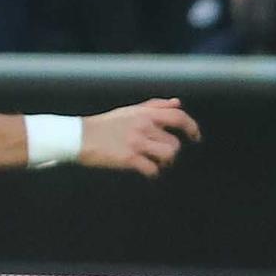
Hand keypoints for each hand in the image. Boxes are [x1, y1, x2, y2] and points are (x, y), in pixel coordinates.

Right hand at [79, 98, 199, 178]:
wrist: (80, 136)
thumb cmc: (105, 125)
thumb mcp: (130, 110)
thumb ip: (155, 106)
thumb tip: (178, 103)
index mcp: (145, 113)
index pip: (179, 117)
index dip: (192, 127)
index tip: (195, 137)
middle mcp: (144, 126)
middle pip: (174, 143)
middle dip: (171, 152)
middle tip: (162, 156)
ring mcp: (137, 142)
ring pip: (168, 155)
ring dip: (164, 162)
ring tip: (155, 163)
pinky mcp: (129, 158)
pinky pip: (152, 169)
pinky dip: (152, 172)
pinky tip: (145, 170)